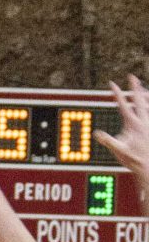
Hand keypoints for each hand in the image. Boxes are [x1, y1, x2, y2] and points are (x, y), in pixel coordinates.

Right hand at [96, 76, 148, 197]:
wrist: (148, 165)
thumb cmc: (134, 159)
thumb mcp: (119, 150)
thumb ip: (108, 141)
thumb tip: (96, 133)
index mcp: (133, 124)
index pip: (123, 104)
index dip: (117, 93)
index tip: (112, 83)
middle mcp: (143, 121)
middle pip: (139, 99)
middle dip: (135, 87)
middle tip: (132, 77)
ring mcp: (148, 123)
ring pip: (148, 104)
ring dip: (144, 94)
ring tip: (142, 88)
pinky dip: (148, 106)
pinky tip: (147, 105)